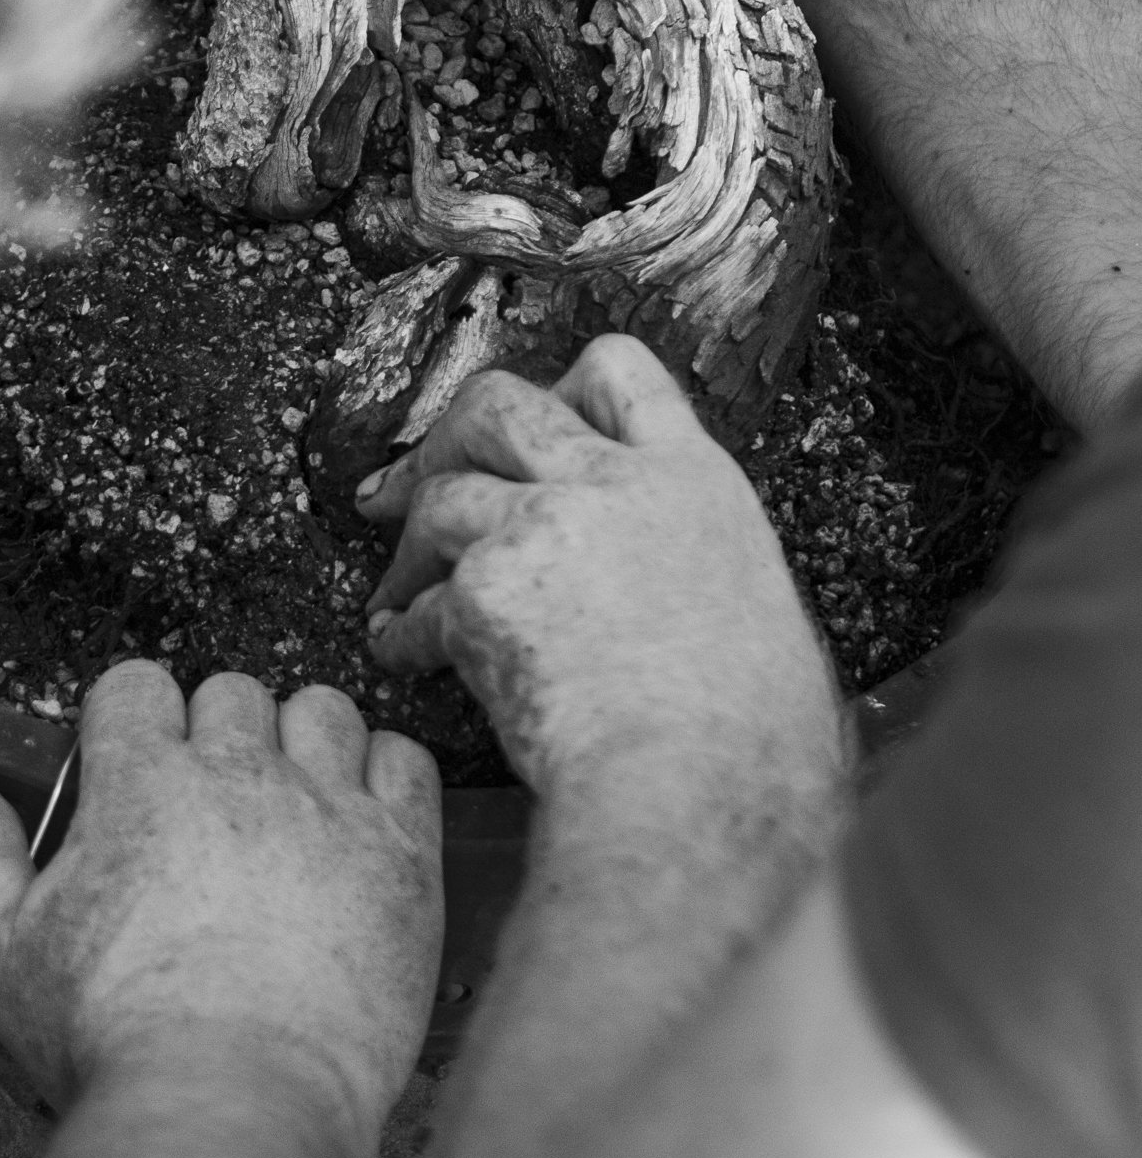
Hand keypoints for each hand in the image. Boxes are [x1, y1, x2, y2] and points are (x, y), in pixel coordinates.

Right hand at [0, 661, 442, 1157]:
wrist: (233, 1109)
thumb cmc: (113, 1041)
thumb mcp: (2, 956)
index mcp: (140, 784)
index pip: (137, 684)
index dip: (132, 722)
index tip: (136, 771)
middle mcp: (238, 774)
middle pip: (233, 691)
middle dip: (215, 734)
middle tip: (209, 808)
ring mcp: (328, 810)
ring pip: (322, 709)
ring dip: (300, 741)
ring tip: (287, 806)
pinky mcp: (401, 858)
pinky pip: (405, 762)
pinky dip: (382, 772)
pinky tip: (358, 822)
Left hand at [358, 338, 841, 798]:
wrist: (698, 787)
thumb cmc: (754, 741)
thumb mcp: (760, 611)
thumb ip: (698, 564)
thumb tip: (677, 586)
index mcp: (693, 480)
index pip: (619, 371)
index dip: (564, 386)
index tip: (535, 422)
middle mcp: (613, 483)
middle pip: (497, 401)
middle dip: (446, 438)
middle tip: (416, 483)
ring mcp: (541, 527)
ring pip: (442, 494)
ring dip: (410, 545)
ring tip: (397, 588)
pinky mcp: (483, 593)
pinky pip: (419, 600)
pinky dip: (400, 629)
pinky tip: (399, 653)